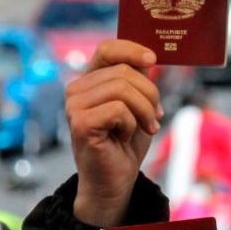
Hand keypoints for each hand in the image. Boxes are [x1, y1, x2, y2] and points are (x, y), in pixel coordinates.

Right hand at [66, 39, 162, 226]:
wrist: (115, 180)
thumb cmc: (124, 144)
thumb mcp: (137, 104)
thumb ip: (138, 80)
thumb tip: (148, 57)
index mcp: (89, 81)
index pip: (107, 49)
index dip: (132, 49)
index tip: (153, 60)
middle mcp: (76, 90)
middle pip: (123, 72)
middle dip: (149, 94)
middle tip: (155, 117)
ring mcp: (74, 106)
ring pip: (123, 89)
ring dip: (144, 111)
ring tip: (144, 128)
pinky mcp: (80, 124)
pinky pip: (119, 110)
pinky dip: (131, 125)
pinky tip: (123, 138)